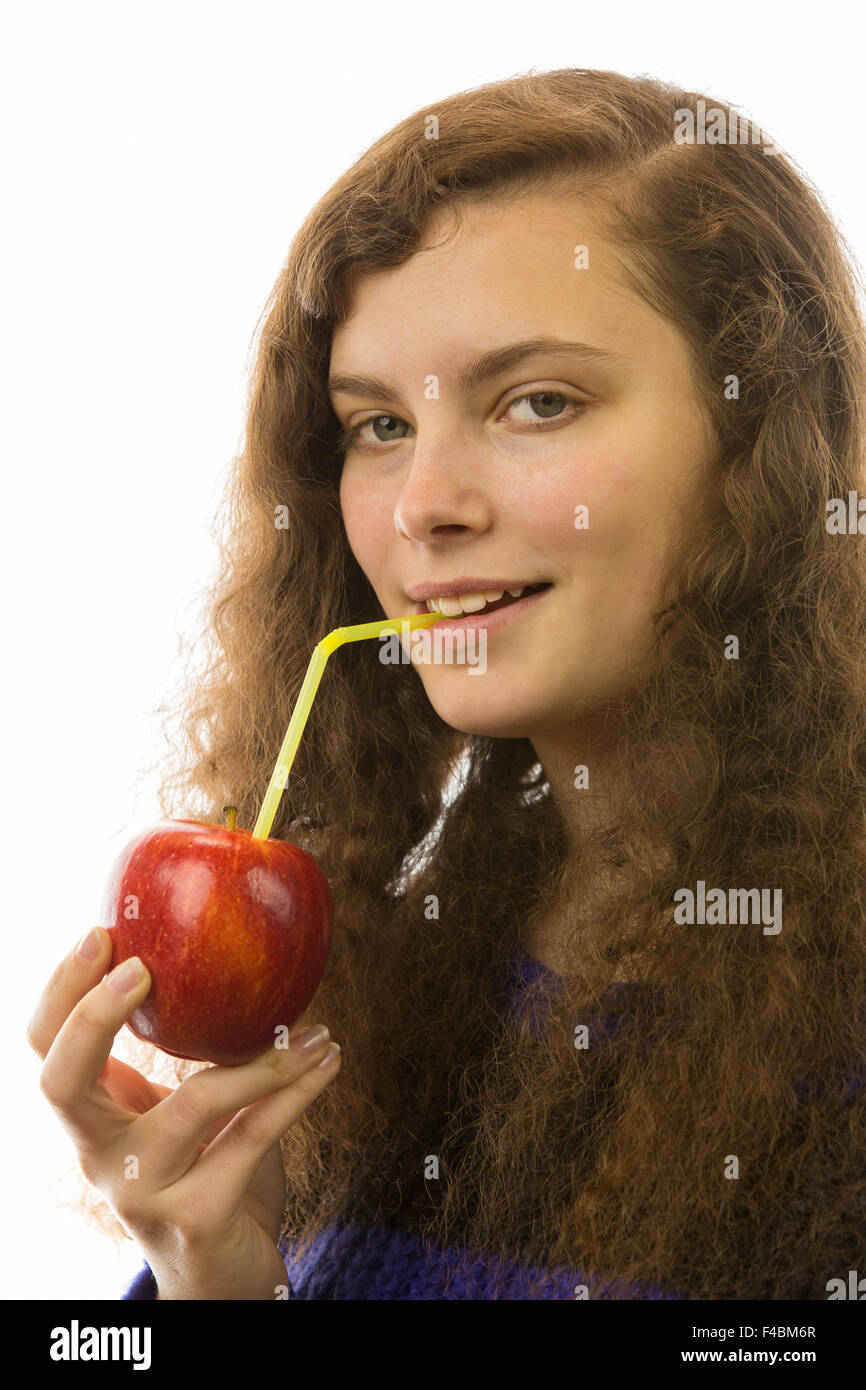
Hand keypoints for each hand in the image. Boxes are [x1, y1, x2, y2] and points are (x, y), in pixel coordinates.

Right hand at [26, 926, 340, 1297]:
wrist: (225, 1276)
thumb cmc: (209, 1174)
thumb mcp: (188, 1109)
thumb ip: (195, 1052)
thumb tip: (245, 956)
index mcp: (95, 1117)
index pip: (44, 1047)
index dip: (61, 991)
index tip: (103, 934)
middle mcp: (102, 1155)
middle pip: (61, 1080)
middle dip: (92, 1016)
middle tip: (141, 968)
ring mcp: (142, 1191)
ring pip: (193, 1101)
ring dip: (264, 1058)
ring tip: (311, 1030)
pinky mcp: (196, 1219)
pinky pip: (254, 1135)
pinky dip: (298, 1090)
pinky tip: (328, 1059)